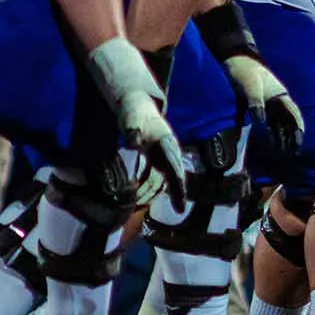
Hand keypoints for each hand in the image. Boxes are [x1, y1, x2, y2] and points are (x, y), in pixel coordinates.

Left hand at [115, 89, 186, 212]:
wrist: (137, 106)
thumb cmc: (135, 112)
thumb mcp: (133, 119)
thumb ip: (133, 131)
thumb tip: (133, 143)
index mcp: (167, 142)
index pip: (175, 167)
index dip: (179, 185)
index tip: (181, 203)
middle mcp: (169, 152)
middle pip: (174, 177)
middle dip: (174, 193)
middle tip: (173, 208)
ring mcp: (163, 157)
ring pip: (163, 180)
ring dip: (151, 193)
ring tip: (137, 203)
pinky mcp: (156, 161)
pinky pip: (155, 178)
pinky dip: (147, 188)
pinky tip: (138, 196)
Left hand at [224, 55, 304, 157]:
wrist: (232, 56)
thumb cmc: (244, 69)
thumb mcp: (251, 86)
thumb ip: (255, 104)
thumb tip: (260, 122)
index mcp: (280, 94)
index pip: (293, 113)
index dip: (298, 127)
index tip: (299, 140)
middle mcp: (276, 99)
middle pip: (287, 119)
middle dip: (290, 135)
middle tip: (292, 152)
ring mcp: (266, 101)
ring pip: (276, 121)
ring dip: (279, 134)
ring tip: (279, 150)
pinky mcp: (254, 102)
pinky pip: (264, 118)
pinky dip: (266, 129)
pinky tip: (263, 138)